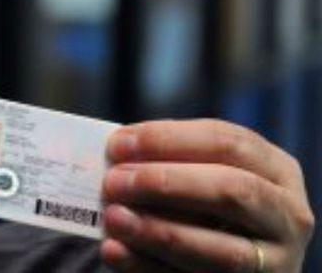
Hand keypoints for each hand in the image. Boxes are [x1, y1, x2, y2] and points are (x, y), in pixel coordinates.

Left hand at [101, 119, 313, 271]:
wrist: (223, 259)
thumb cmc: (206, 206)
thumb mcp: (203, 175)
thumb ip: (170, 161)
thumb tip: (117, 151)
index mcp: (275, 169)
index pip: (226, 142)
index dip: (168, 140)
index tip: (119, 144)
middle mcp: (285, 215)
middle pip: (231, 190)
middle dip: (166, 183)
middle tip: (114, 181)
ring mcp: (275, 261)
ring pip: (222, 250)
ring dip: (159, 231)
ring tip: (113, 217)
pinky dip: (147, 266)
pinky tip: (115, 251)